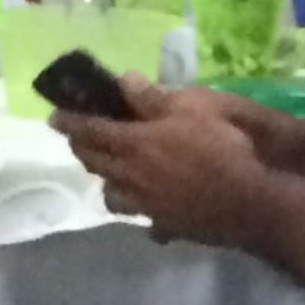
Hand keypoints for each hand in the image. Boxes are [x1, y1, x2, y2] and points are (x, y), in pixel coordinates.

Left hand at [53, 85, 271, 245]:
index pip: (90, 130)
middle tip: (81, 138)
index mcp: (132, 144)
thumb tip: (124, 80)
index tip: (55, 116)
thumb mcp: (191, 109)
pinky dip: (143, 212)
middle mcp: (130, 176)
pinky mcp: (165, 224)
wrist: (249, 202)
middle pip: (94, 163)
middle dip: (82, 148)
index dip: (70, 121)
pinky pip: (144, 220)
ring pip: (112, 195)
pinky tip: (152, 210)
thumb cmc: (221, 148)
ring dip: (107, 182)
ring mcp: (146, 204)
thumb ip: (153, 97)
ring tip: (115, 174)